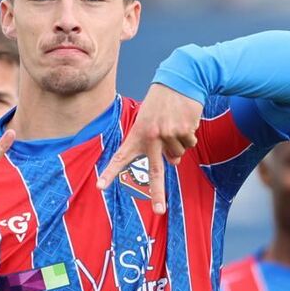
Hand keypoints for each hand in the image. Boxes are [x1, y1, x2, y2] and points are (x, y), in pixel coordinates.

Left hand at [97, 84, 202, 213]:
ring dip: (179, 142)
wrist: (182, 79)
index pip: (121, 156)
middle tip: (159, 211)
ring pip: (178, 154)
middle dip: (157, 193)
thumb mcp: (154, 122)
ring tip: (175, 122)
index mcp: (138, 134)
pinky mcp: (184, 130)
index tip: (99, 187)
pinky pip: (189, 143)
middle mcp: (151, 136)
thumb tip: (174, 164)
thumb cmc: (163, 102)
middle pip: (154, 171)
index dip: (110, 172)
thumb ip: (159, 146)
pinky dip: (189, 134)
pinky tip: (185, 119)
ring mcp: (168, 134)